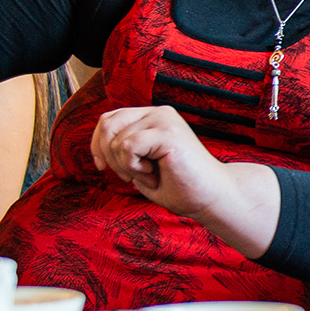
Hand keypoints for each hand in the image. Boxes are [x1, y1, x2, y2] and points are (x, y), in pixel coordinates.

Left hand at [90, 105, 235, 222]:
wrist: (212, 198)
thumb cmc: (180, 187)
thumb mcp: (142, 165)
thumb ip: (123, 150)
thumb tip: (100, 146)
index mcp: (154, 117)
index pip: (109, 119)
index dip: (97, 144)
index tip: (102, 167)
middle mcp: (159, 112)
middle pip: (108, 124)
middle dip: (108, 156)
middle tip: (131, 176)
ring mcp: (165, 119)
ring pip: (117, 140)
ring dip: (127, 167)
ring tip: (151, 176)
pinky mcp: (168, 132)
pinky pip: (128, 147)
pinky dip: (134, 168)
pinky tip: (154, 174)